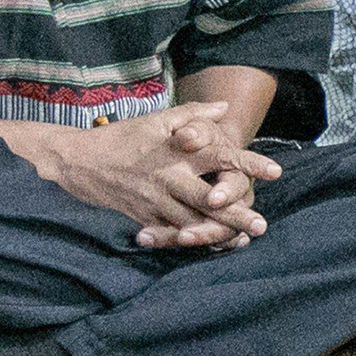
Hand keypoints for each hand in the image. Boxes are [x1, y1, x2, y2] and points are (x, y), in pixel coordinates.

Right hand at [42, 103, 281, 248]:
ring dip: (217, 233)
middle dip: (237, 213)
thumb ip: (193, 113)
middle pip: (209, 198)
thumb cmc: (123, 137)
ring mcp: (155, 200)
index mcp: (176, 151)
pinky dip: (189, 242)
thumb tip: (225, 107)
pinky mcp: (143, 217)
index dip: (248, 163)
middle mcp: (169, 177)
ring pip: (191, 221)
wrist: (78, 160)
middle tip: (262, 224)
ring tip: (242, 241)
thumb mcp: (157, 119)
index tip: (276, 172)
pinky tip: (209, 249)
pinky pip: (170, 233)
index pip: (219, 156)